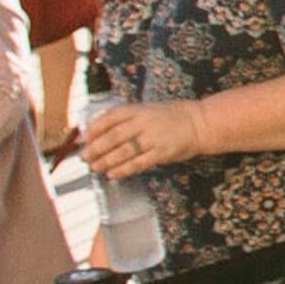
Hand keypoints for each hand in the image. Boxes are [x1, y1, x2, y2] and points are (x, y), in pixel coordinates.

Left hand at [82, 95, 207, 178]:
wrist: (200, 123)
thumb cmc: (172, 117)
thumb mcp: (147, 110)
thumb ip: (127, 119)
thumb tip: (102, 133)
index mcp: (137, 109)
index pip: (108, 118)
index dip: (93, 130)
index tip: (84, 140)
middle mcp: (143, 122)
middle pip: (113, 137)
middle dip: (96, 149)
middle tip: (85, 158)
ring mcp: (153, 138)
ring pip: (123, 151)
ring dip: (106, 161)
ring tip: (96, 168)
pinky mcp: (162, 153)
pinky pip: (138, 163)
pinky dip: (124, 170)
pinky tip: (113, 174)